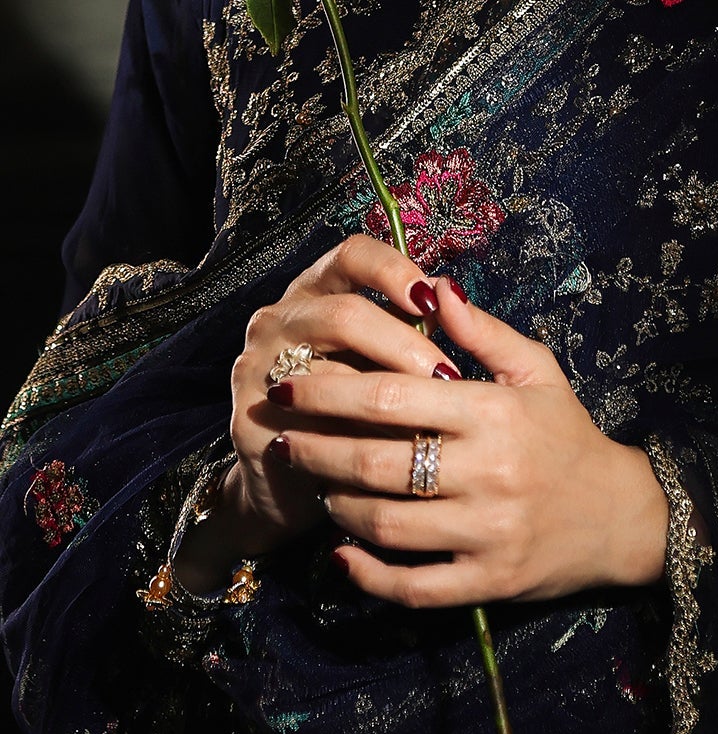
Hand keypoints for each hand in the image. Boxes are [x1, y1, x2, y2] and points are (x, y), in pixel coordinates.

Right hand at [223, 234, 456, 554]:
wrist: (295, 479)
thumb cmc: (354, 407)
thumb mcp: (385, 358)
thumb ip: (415, 325)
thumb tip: (451, 294)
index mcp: (315, 291)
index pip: (351, 255)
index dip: (392, 270)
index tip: (430, 300)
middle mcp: (278, 319)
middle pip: (344, 314)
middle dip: (404, 346)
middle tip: (447, 376)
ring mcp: (256, 367)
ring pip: (329, 373)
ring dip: (385, 399)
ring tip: (428, 419)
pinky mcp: (249, 418)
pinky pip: (310, 422)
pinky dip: (354, 436)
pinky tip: (388, 448)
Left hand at [267, 269, 670, 606]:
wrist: (621, 515)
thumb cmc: (567, 434)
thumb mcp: (537, 371)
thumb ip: (483, 331)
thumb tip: (434, 287)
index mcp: (493, 411)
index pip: (391, 396)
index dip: (329, 390)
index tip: (290, 385)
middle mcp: (487, 472)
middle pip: (375, 461)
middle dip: (315, 447)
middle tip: (281, 437)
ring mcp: (486, 532)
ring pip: (384, 525)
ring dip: (335, 505)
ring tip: (315, 484)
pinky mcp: (487, 583)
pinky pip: (412, 586)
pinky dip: (368, 575)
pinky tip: (341, 555)